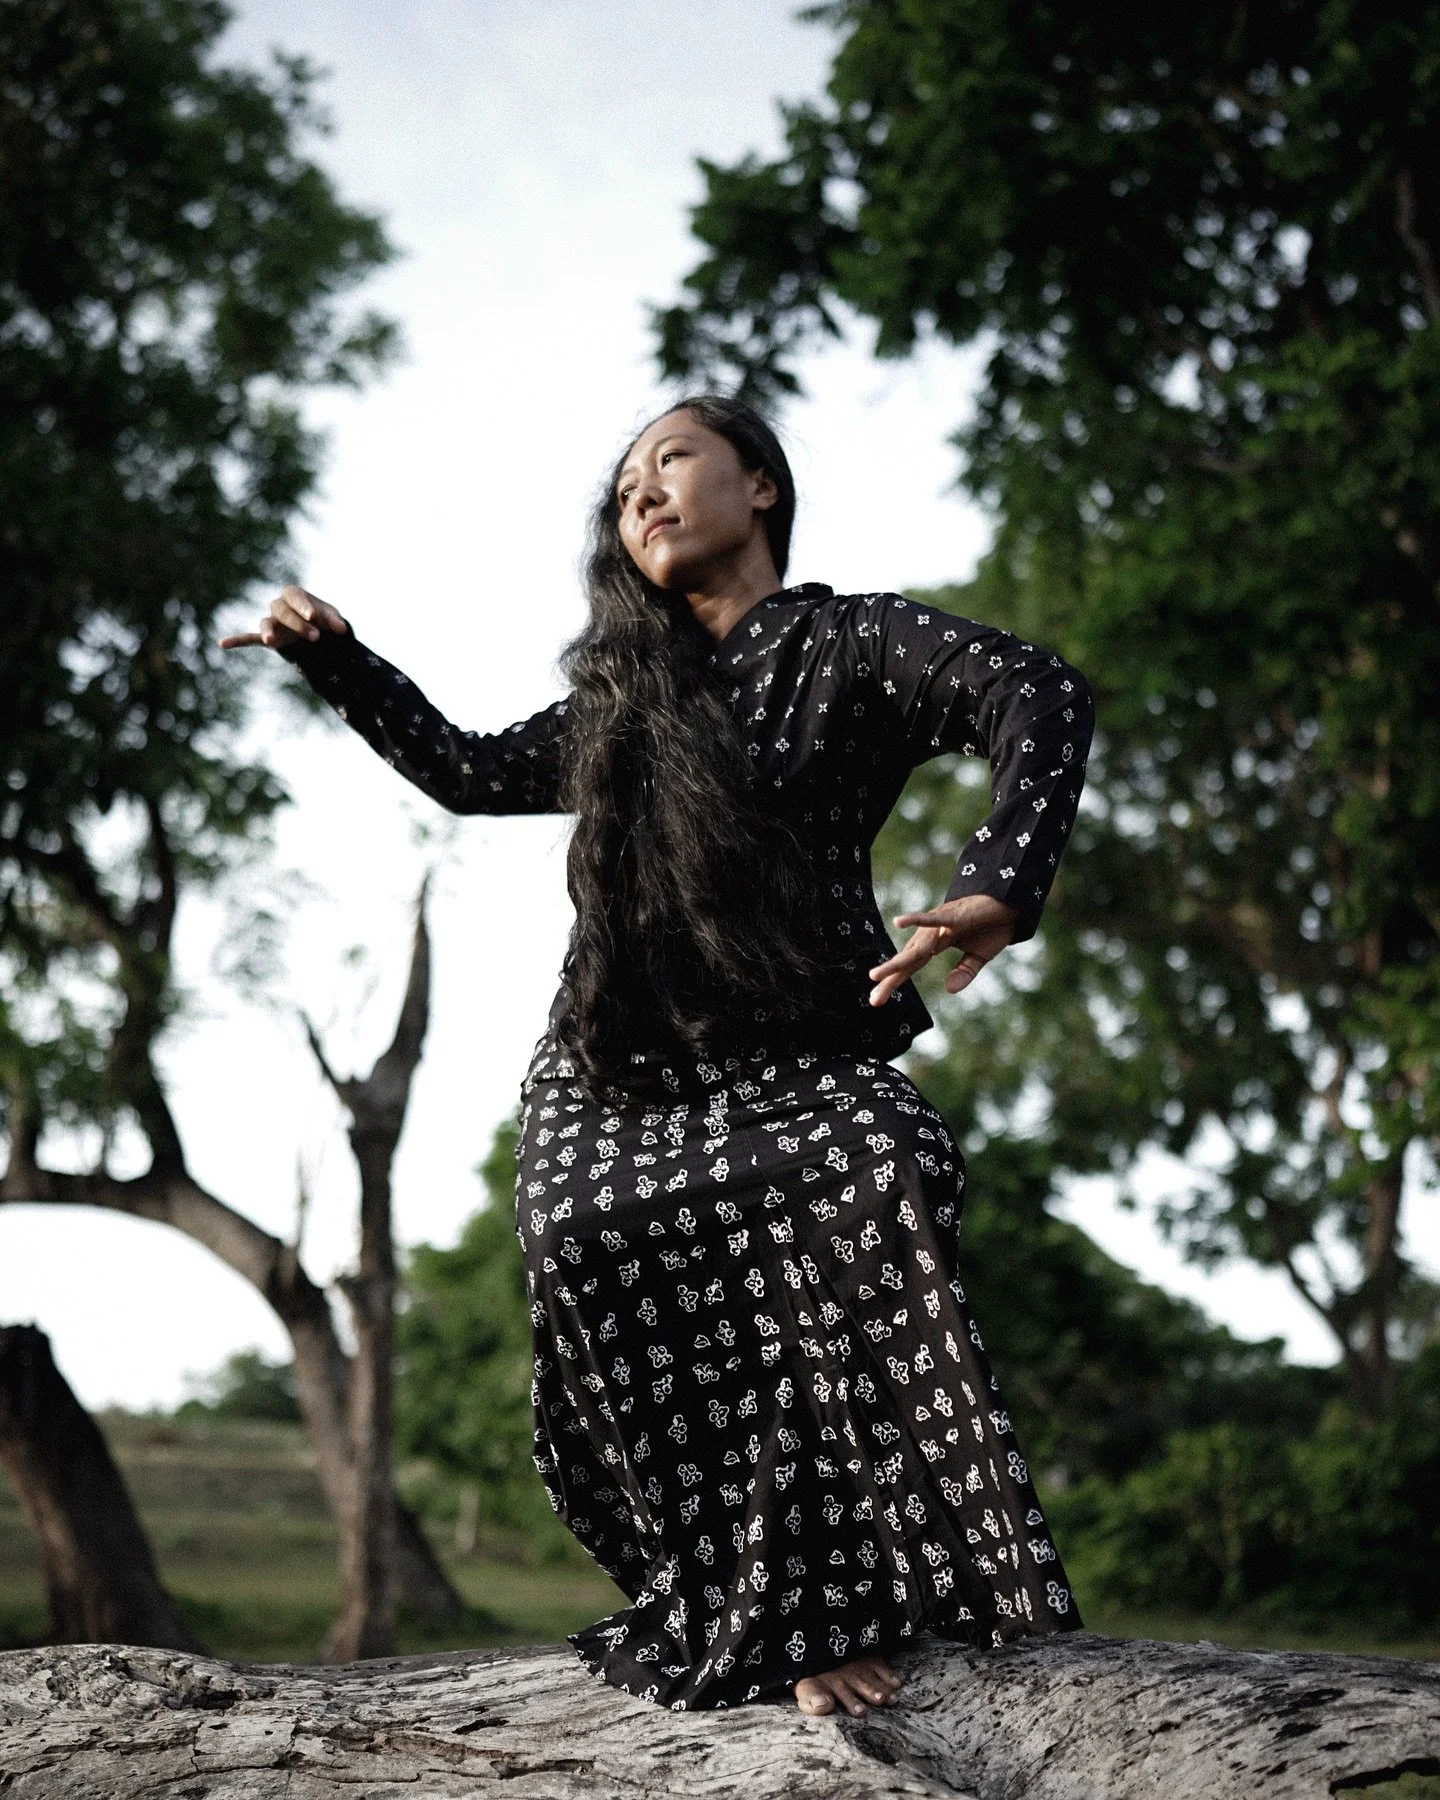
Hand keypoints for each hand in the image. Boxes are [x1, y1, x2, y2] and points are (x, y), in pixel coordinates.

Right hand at [218, 584, 347, 651]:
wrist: (318, 633)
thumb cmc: (323, 620)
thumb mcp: (332, 618)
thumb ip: (336, 620)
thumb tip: (342, 628)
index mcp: (294, 595)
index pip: (294, 596)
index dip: (303, 606)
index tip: (314, 617)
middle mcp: (280, 606)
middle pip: (282, 611)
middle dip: (298, 624)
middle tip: (316, 637)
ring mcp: (272, 622)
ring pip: (266, 623)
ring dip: (269, 631)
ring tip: (270, 640)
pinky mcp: (268, 638)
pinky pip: (250, 638)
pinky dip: (238, 640)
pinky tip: (223, 644)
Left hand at [867, 893, 1019, 1006]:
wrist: (1011, 904)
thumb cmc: (993, 926)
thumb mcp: (979, 957)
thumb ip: (965, 972)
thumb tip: (950, 989)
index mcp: (936, 944)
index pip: (911, 966)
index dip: (894, 981)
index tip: (877, 1000)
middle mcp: (933, 934)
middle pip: (908, 960)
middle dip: (890, 978)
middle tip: (874, 999)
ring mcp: (941, 924)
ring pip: (916, 947)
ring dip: (897, 961)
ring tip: (877, 975)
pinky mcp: (953, 915)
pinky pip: (933, 919)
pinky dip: (916, 920)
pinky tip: (898, 922)